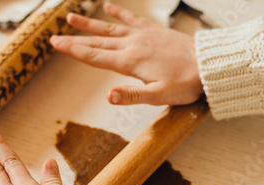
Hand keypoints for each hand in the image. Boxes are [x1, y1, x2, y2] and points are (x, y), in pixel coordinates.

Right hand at [50, 2, 203, 105]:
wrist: (208, 65)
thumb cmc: (185, 83)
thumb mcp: (158, 96)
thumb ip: (132, 95)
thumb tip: (108, 96)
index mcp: (130, 62)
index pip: (95, 56)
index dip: (74, 50)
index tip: (56, 44)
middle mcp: (132, 45)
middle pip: (97, 42)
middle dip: (74, 40)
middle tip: (55, 37)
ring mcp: (142, 36)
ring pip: (110, 28)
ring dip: (90, 24)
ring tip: (72, 17)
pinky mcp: (153, 31)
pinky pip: (131, 19)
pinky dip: (118, 13)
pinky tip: (108, 6)